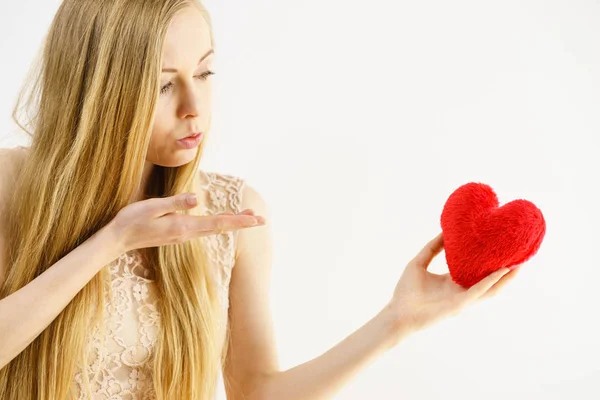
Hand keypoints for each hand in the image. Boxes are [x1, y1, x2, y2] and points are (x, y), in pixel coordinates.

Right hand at [109, 192, 265, 252]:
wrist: (117, 240)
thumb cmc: (131, 220)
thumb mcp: (152, 207)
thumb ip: (175, 203)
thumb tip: (197, 199)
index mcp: (183, 226)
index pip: (217, 223)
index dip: (238, 221)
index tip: (256, 220)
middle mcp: (186, 233)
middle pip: (220, 227)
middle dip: (242, 223)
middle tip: (262, 219)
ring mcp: (182, 235)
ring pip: (213, 228)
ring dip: (232, 223)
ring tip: (249, 218)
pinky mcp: (177, 234)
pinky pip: (204, 229)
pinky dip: (218, 223)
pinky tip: (223, 220)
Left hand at [387, 232, 520, 334]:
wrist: (398, 313)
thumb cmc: (406, 291)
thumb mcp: (419, 263)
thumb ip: (432, 248)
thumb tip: (445, 232)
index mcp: (451, 282)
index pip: (474, 270)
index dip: (487, 260)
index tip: (498, 247)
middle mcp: (460, 291)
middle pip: (489, 280)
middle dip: (505, 270)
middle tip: (518, 254)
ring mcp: (462, 299)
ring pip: (491, 288)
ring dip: (506, 277)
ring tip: (520, 263)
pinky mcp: (460, 305)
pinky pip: (479, 291)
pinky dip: (491, 281)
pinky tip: (502, 270)